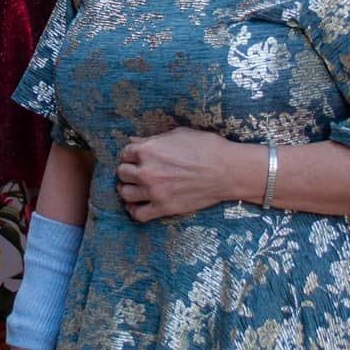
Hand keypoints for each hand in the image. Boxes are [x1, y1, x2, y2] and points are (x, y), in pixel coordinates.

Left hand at [116, 129, 246, 220]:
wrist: (227, 170)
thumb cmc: (206, 147)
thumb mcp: (178, 134)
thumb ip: (153, 139)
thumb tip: (134, 141)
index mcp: (148, 150)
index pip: (125, 153)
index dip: (130, 155)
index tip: (136, 158)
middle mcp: (146, 171)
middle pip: (122, 173)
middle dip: (128, 171)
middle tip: (137, 172)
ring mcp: (154, 191)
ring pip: (125, 193)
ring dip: (128, 190)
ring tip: (136, 188)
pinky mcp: (164, 208)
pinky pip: (138, 214)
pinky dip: (135, 211)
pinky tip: (140, 205)